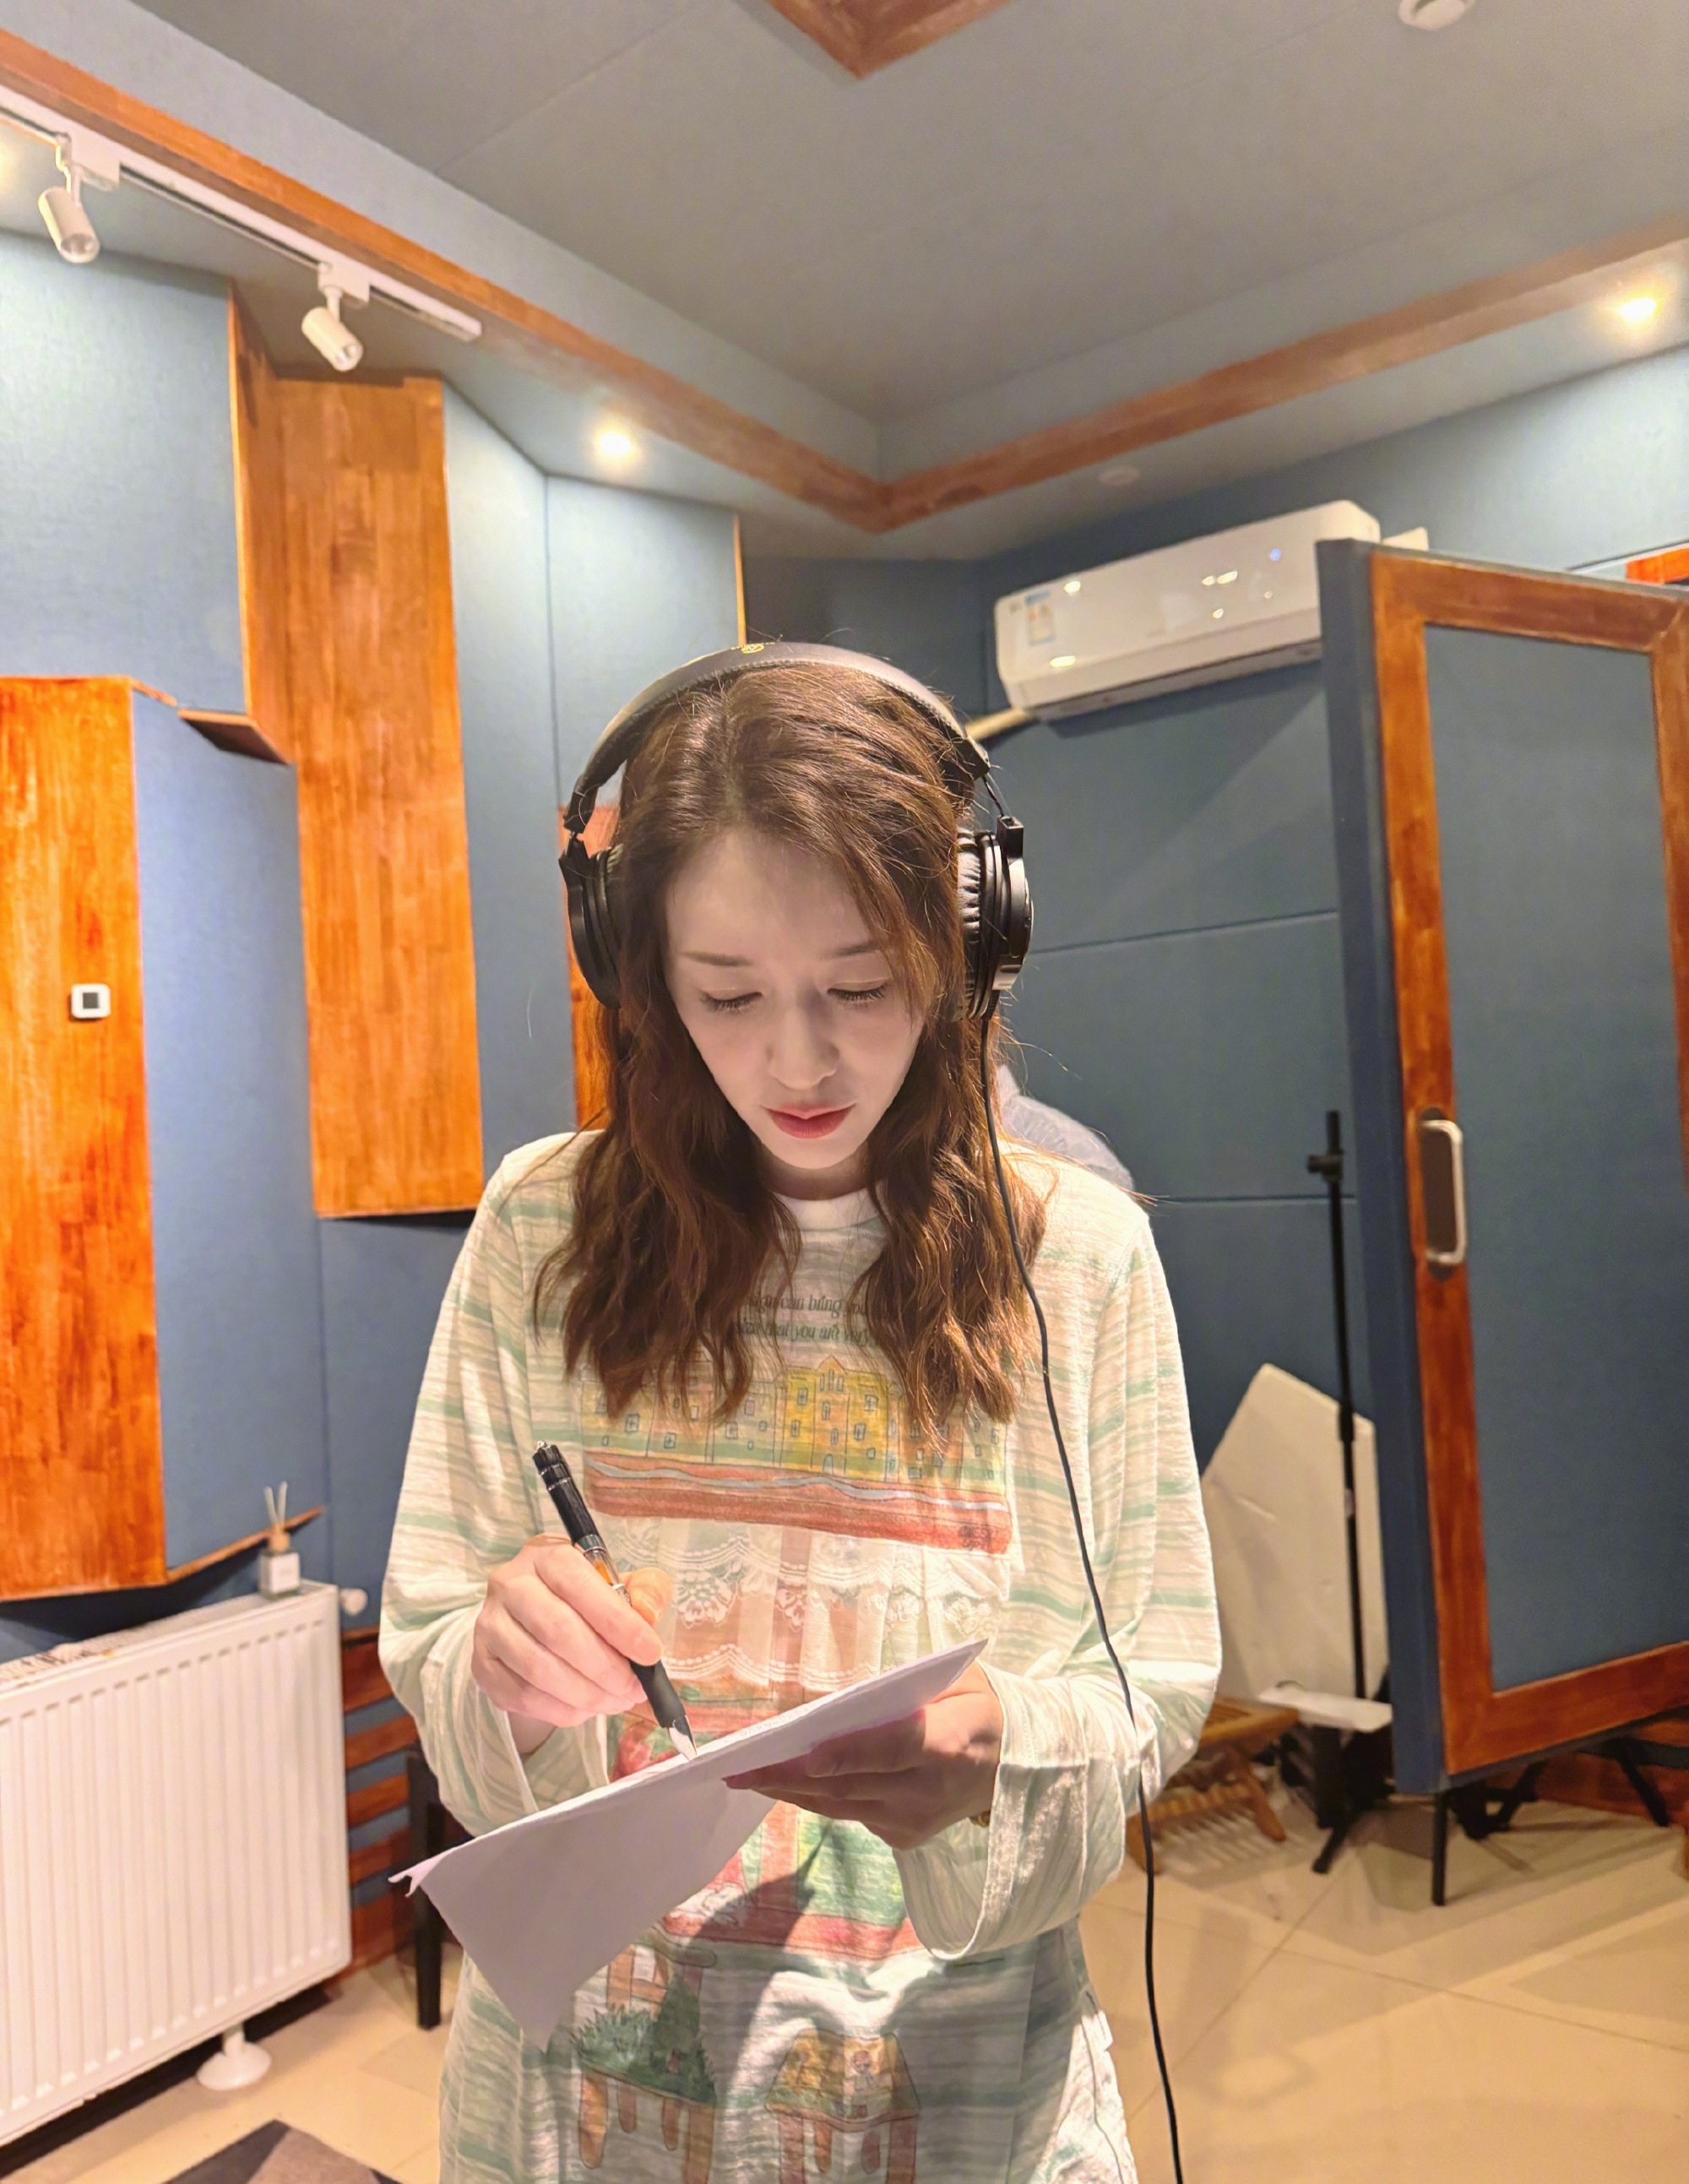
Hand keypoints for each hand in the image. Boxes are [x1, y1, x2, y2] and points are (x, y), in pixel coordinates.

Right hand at [472, 1537, 670, 1755]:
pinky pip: (522, 1696)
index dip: (617, 1622)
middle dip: (605, 1667)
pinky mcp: (482, 1664)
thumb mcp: (622, 1584)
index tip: (650, 1653)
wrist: (534, 1621)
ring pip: (538, 1668)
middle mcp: (509, 1584)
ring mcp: (490, 1625)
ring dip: (586, 1694)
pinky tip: (586, 1708)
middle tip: (634, 1688)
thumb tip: (647, 1614)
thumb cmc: (585, 1600)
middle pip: (557, 1630)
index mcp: (546, 1555)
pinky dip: (561, 1710)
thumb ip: (645, 1590)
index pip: (578, 1585)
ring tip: (617, 1701)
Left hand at [726, 1663, 1002, 1850]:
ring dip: (790, 1791)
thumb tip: (835, 1703)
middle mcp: (929, 1790)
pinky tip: (784, 1783)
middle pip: (851, 1783)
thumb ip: (904, 1691)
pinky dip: (816, 1798)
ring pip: (840, 1805)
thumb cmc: (978, 1704)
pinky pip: (851, 1813)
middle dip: (790, 1776)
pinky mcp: (905, 1837)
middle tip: (740, 1768)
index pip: (892, 1748)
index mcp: (949, 1742)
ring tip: (746, 1778)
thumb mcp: (957, 1678)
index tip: (806, 1756)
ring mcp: (916, 1820)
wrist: (1019, 1763)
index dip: (848, 1754)